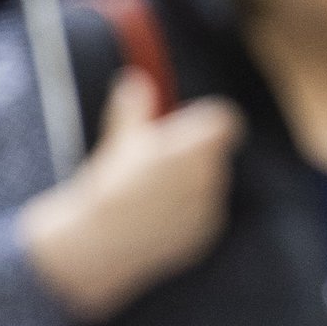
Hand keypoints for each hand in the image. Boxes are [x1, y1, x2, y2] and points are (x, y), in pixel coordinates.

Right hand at [18, 69, 241, 325]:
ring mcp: (210, 210)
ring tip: (151, 193)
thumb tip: (137, 80)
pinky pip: (205, 215)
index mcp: (195, 146)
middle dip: (193, 152)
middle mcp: (210, 177)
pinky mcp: (205, 236)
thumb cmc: (108, 186)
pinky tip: (155, 217)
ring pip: (210, 184)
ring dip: (190, 182)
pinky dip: (188, 212)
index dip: (207, 120)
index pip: (226, 120)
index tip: (187, 125)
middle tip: (158, 161)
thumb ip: (135, 108)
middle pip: (215, 153)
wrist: (100, 245)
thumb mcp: (118, 139)